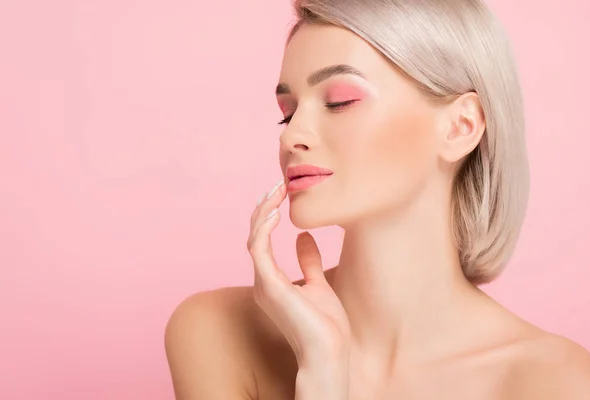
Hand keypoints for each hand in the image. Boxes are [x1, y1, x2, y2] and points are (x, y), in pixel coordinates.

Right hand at [247, 178, 351, 367]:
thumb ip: (308, 260)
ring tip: (276, 192)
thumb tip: (302, 236)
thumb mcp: (318, 283)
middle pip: (255, 235)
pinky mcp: (269, 285)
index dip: (269, 214)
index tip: (283, 193)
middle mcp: (263, 280)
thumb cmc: (326, 326)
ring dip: (263, 212)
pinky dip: (264, 228)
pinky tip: (275, 212)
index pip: (262, 239)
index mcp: (272, 280)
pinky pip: (259, 249)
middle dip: (264, 207)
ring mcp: (263, 283)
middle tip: (279, 185)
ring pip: (254, 238)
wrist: (329, 353)